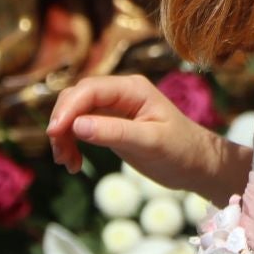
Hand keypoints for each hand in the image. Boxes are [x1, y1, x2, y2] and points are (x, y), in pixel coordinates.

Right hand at [47, 74, 229, 196]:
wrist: (197, 164)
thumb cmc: (181, 150)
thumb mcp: (150, 142)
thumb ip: (114, 132)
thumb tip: (76, 125)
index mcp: (132, 88)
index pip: (89, 90)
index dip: (68, 108)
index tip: (55, 133)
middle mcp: (120, 93)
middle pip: (76, 98)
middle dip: (62, 123)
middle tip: (60, 155)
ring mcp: (113, 108)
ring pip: (75, 113)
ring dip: (64, 135)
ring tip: (67, 163)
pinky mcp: (110, 124)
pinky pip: (80, 127)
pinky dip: (72, 142)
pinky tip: (73, 163)